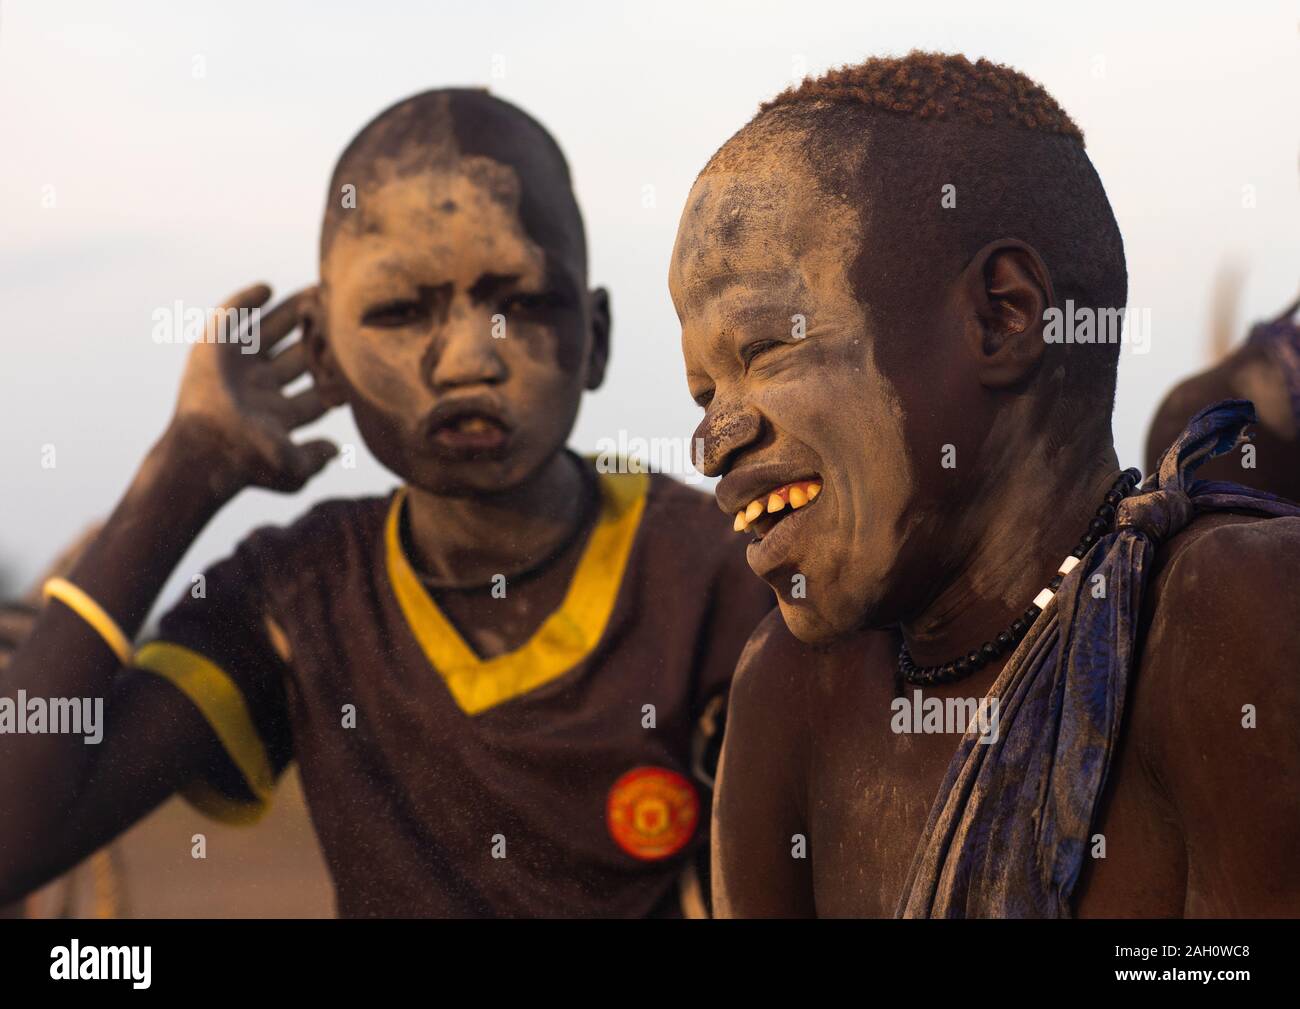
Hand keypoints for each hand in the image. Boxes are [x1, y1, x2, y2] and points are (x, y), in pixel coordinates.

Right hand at [167, 283, 338, 494]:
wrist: (206, 451)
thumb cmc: (248, 463)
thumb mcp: (293, 471)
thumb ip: (317, 460)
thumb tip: (337, 450)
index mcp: (277, 413)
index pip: (315, 391)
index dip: (337, 377)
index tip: (358, 360)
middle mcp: (259, 387)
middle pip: (298, 355)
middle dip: (320, 337)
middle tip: (341, 315)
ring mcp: (237, 368)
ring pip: (270, 332)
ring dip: (292, 311)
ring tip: (315, 291)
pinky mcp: (214, 348)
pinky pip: (231, 317)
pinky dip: (245, 300)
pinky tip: (266, 288)